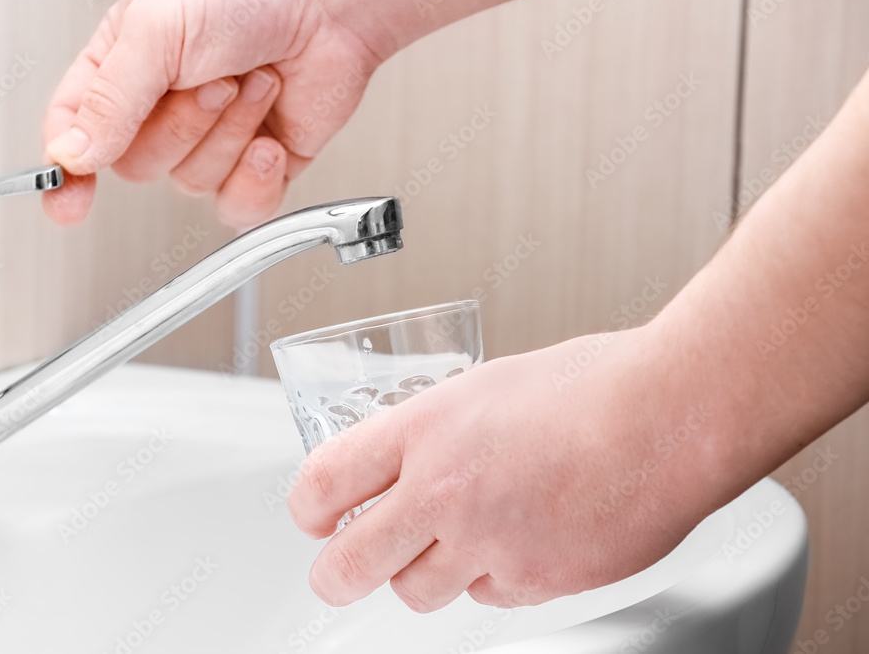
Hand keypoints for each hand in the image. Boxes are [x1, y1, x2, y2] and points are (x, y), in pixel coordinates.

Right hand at [42, 0, 386, 226]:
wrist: (330, 3)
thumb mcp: (157, 32)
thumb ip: (110, 99)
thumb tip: (73, 156)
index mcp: (123, 67)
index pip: (74, 131)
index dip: (67, 170)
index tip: (66, 202)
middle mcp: (164, 106)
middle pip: (137, 165)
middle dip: (183, 125)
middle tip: (216, 79)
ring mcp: (213, 139)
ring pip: (192, 183)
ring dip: (230, 134)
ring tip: (256, 82)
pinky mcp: (259, 165)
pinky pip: (238, 207)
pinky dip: (256, 180)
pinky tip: (271, 141)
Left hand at [287, 327, 724, 611]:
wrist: (671, 416)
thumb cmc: (595, 385)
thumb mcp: (487, 386)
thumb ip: (436, 429)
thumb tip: (408, 457)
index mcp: (425, 429)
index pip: (322, 483)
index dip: (307, 508)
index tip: (315, 516)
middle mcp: (445, 492)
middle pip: (347, 566)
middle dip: (337, 571)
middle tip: (340, 567)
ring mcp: (488, 544)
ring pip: (417, 593)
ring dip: (422, 574)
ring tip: (452, 542)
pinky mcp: (533, 582)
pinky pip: (486, 595)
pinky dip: (491, 576)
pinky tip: (520, 538)